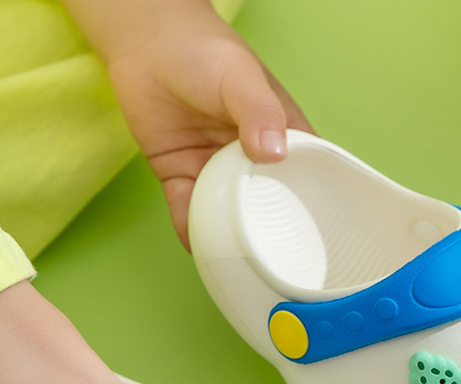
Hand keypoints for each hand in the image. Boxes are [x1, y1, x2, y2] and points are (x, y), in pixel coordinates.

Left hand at [104, 3, 313, 248]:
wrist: (146, 42)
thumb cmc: (204, 52)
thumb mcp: (241, 79)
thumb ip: (259, 112)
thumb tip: (274, 153)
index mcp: (280, 137)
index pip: (304, 178)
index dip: (311, 207)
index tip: (315, 237)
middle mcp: (252, 161)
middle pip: (264, 204)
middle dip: (267, 231)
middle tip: (273, 260)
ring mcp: (216, 171)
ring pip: (226, 214)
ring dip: (228, 237)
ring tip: (237, 264)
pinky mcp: (181, 176)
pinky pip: (187, 210)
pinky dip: (191, 228)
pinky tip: (199, 246)